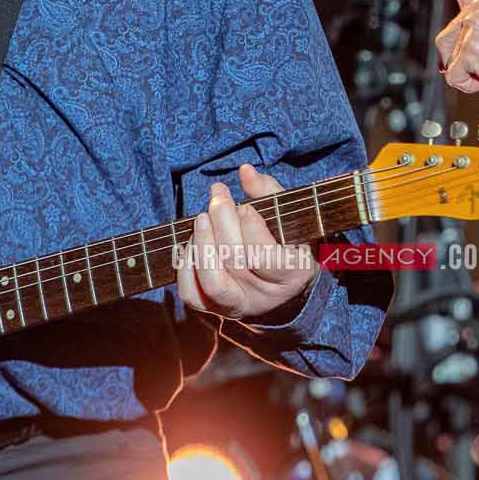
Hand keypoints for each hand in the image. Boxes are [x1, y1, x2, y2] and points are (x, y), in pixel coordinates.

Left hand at [176, 163, 317, 319]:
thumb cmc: (286, 242)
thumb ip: (269, 192)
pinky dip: (185, 265)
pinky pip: (191, 293)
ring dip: (202, 241)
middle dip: (222, 222)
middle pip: (235, 260)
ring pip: (212, 280)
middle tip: (218, 197)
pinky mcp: (214, 309)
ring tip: (202, 217)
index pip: (264, 255)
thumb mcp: (289, 217)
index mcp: (293, 275)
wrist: (281, 284)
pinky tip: (192, 241)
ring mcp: (238, 306)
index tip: (245, 206)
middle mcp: (265, 297)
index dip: (250, 227)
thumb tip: (245, 171)